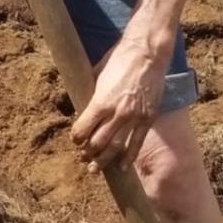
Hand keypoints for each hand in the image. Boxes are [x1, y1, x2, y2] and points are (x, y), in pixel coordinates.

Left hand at [71, 27, 168, 169]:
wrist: (147, 52)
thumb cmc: (119, 59)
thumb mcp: (97, 75)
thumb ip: (91, 94)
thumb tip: (83, 107)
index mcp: (100, 102)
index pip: (82, 130)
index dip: (76, 138)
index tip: (75, 140)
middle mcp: (116, 113)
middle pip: (97, 143)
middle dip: (87, 153)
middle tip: (83, 157)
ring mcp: (133, 117)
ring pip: (116, 147)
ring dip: (103, 161)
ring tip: (95, 169)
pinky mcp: (148, 118)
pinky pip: (137, 142)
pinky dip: (129, 157)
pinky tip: (123, 167)